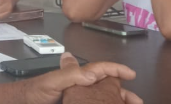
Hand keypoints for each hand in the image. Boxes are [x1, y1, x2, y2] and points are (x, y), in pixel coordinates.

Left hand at [22, 53, 136, 103]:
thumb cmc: (34, 93)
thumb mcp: (51, 82)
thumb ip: (70, 75)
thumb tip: (92, 74)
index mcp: (77, 77)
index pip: (100, 70)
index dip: (116, 70)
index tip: (130, 74)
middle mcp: (81, 88)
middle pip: (106, 88)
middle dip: (123, 93)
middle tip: (136, 102)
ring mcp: (79, 100)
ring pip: (102, 100)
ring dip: (116, 103)